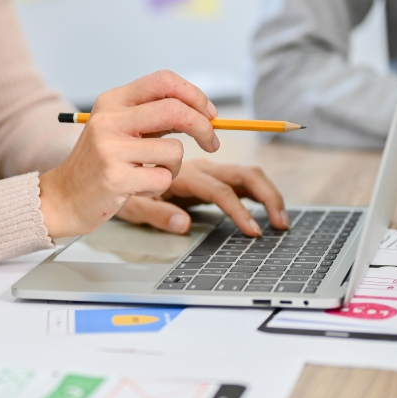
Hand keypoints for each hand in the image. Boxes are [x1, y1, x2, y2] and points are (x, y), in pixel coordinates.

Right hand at [39, 70, 219, 237]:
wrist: (63, 197)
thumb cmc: (100, 164)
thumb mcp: (120, 129)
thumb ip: (153, 117)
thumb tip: (202, 112)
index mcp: (112, 101)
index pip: (163, 81)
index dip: (194, 95)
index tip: (208, 114)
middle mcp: (109, 120)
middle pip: (175, 110)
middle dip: (203, 127)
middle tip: (211, 142)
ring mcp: (110, 148)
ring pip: (174, 151)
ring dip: (174, 166)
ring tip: (150, 172)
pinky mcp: (115, 178)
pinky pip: (163, 178)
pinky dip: (158, 186)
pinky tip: (137, 187)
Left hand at [116, 159, 288, 236]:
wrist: (115, 168)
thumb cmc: (121, 188)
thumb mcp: (131, 206)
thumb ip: (157, 214)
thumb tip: (184, 224)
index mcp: (182, 174)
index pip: (218, 190)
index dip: (238, 210)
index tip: (252, 230)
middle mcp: (199, 168)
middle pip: (242, 174)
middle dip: (266, 196)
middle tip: (281, 223)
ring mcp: (207, 171)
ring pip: (246, 174)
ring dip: (268, 193)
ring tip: (281, 219)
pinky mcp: (210, 176)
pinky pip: (240, 179)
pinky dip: (259, 192)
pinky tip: (269, 210)